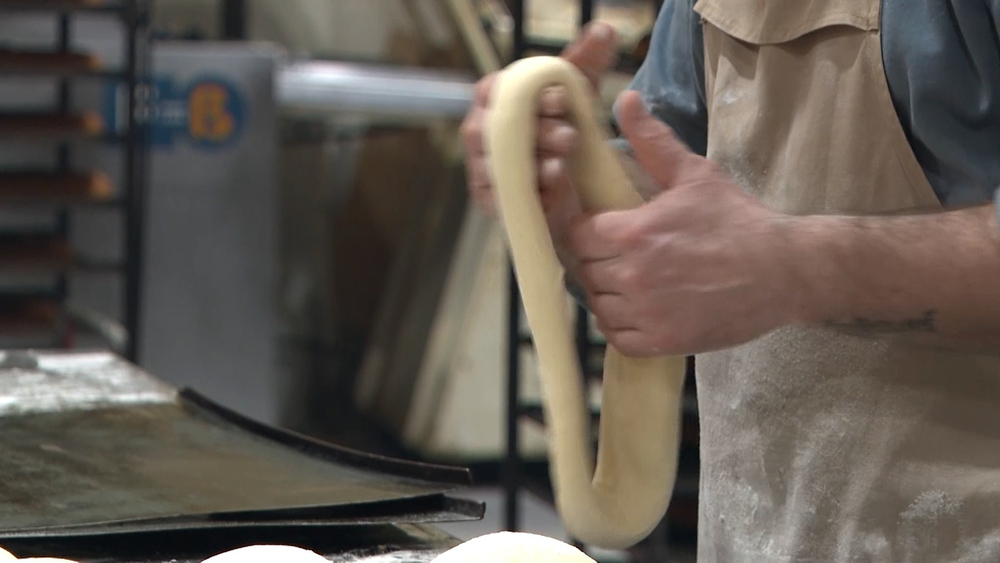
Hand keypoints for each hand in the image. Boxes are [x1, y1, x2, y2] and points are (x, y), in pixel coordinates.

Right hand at [460, 21, 618, 217]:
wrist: (566, 179)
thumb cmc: (560, 124)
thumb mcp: (576, 91)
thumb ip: (586, 59)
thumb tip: (605, 30)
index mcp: (493, 96)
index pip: (499, 89)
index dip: (531, 96)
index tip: (561, 98)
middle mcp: (480, 130)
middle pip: (499, 129)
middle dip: (537, 131)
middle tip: (569, 136)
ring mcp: (480, 166)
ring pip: (500, 164)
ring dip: (533, 164)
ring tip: (561, 165)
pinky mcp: (489, 199)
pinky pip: (503, 195)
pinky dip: (529, 192)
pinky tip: (552, 189)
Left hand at [568, 91, 799, 356]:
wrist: (784, 271)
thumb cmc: (739, 220)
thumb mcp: (695, 174)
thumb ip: (653, 141)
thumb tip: (625, 99)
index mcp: (633, 232)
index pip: (576, 235)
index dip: (585, 231)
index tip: (600, 229)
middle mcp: (633, 275)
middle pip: (584, 270)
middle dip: (596, 260)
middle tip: (617, 255)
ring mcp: (646, 312)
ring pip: (597, 305)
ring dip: (606, 294)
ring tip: (629, 281)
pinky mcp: (661, 341)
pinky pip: (617, 337)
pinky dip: (620, 325)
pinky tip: (637, 309)